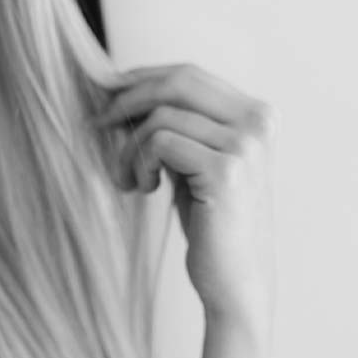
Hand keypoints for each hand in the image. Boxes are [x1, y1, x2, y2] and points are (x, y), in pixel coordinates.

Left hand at [92, 63, 274, 324]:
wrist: (236, 283)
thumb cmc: (212, 222)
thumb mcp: (197, 159)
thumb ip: (179, 123)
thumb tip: (121, 86)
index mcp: (258, 114)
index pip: (190, 74)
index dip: (142, 78)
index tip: (107, 94)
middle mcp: (259, 123)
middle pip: (178, 81)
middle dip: (128, 98)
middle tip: (98, 123)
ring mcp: (246, 145)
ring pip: (162, 116)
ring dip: (130, 147)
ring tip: (128, 179)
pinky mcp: (225, 171)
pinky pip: (160, 142)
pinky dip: (139, 164)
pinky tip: (144, 189)